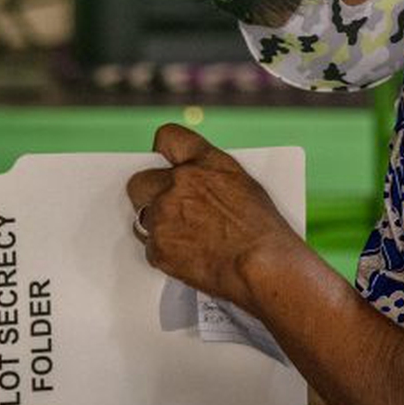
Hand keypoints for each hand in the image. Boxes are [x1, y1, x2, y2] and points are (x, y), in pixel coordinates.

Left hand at [124, 124, 303, 310]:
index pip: (169, 138)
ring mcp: (164, 214)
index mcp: (204, 162)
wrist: (261, 266)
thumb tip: (198, 183)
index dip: (162, 150)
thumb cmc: (262, 232)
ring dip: (157, 224)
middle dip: (150, 193)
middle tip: (167, 207)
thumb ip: (211, 177)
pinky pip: (150, 246)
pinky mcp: (157, 246)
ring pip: (142, 215)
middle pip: (141, 180)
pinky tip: (188, 256)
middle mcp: (179, 183)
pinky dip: (164, 252)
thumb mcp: (244, 186)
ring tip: (184, 237)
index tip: (161, 158)